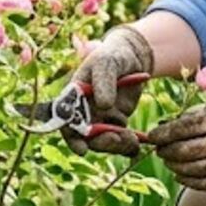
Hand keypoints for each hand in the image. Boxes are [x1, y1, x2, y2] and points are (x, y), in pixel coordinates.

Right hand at [65, 26, 153, 155]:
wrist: (132, 58)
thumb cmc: (113, 56)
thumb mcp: (106, 63)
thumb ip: (103, 81)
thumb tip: (103, 105)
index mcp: (74, 97)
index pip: (66, 120)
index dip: (71, 137)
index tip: (82, 149)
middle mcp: (84, 111)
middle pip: (85, 136)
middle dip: (101, 142)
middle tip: (118, 139)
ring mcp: (100, 118)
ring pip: (103, 141)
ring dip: (116, 145)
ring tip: (133, 140)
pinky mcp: (116, 122)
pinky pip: (119, 139)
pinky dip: (128, 144)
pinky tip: (139, 142)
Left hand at [149, 99, 205, 190]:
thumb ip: (189, 117)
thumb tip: (160, 128)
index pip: (182, 129)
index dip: (162, 134)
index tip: (152, 136)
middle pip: (184, 151)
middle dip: (166, 151)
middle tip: (160, 149)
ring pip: (191, 170)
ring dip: (174, 166)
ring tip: (169, 160)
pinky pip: (203, 184)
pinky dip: (187, 180)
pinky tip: (181, 173)